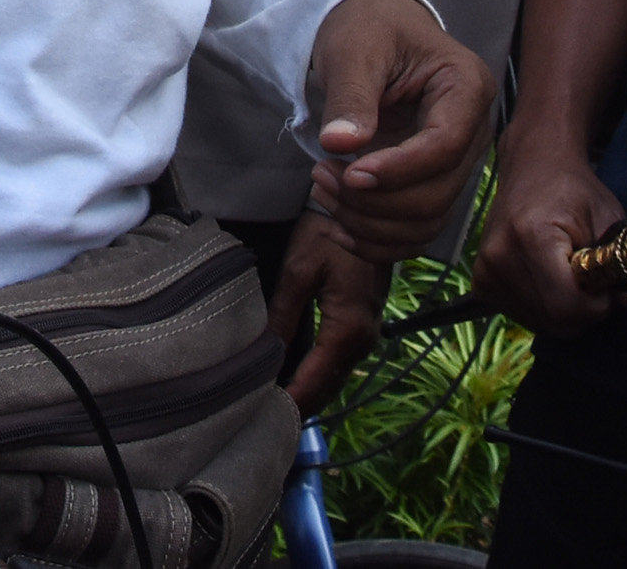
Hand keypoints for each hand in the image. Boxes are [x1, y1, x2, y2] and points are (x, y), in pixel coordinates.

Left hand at [267, 211, 388, 411]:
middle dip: (296, 404)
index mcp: (348, 329)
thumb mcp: (298, 271)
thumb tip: (262, 357)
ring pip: (334, 379)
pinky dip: (317, 376)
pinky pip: (339, 364)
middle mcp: (364, 340)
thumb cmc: (327, 233)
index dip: (288, 402)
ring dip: (307, 393)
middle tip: (258, 417)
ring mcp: (368, 336)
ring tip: (271, 403)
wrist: (363, 209)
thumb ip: (282, 317)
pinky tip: (294, 380)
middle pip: (327, 388)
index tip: (258, 418)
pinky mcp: (364, 328)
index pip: (314, 382)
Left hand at [304, 0, 492, 257]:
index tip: (350, 173)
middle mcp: (473, 130)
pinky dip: (377, 240)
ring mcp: (457, 162)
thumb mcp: (354, 50)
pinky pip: (416, 230)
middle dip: (375, 200)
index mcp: (466, 86)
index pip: (444, 147)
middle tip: (321, 176)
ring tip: (322, 188)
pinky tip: (339, 225)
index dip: (398, 170)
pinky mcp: (435, 183)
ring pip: (427, 221)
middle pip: (438, 193)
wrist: (372, 28)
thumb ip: (351, 97)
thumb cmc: (368, 27)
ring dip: (370, 222)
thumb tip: (340, 145)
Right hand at [473, 128, 626, 340]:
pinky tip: (550, 278)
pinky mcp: (480, 282)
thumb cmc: (574, 190)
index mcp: (530, 236)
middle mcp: (499, 257)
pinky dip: (547, 307)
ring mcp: (485, 271)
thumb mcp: (608, 220)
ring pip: (542, 324)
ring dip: (566, 310)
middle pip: (555, 320)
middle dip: (585, 310)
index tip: (607, 284)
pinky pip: (525, 317)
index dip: (597, 304)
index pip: (567, 305)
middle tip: (593, 278)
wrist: (533, 166)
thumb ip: (625, 266)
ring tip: (570, 273)